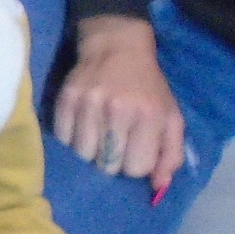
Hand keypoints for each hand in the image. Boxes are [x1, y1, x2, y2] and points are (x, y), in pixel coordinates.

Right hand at [54, 16, 184, 191]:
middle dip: (112, 161)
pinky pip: (63, 141)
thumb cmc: (147, 88)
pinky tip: (82, 128)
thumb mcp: (170, 116)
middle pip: (107, 166)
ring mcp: (88, 106)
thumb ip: (171, 153)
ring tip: (97, 138)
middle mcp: (119, 111)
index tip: (135, 151)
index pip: (136, 168)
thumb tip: (158, 186)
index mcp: (149, 116)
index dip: (135, 164)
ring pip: (82, 156)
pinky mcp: (65, 101)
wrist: (116, 47)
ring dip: (90, 153)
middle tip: (115, 146)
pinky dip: (71, 141)